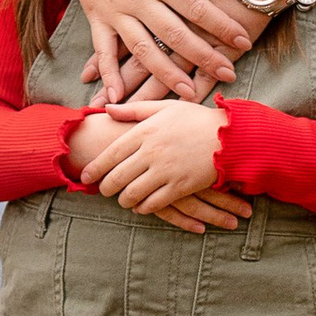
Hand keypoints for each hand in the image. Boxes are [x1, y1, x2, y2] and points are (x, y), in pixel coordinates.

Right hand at [17, 0, 255, 101]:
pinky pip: (102, 50)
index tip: (243, 42)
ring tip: (189, 93)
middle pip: (175, 35)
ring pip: (142, 49)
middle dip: (204, 57)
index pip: (196, 7)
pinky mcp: (95, 15)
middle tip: (228, 74)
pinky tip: (119, 96)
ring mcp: (113, 9)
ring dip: (166, 75)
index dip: (222, 26)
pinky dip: (109, 74)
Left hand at [69, 98, 246, 228]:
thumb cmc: (196, 119)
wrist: (230, 136)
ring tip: (122, 200)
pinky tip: (141, 206)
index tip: (85, 177)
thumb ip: (134, 109)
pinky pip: (153, 203)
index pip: (111, 154)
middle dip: (106, 188)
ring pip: (132, 193)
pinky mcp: (180, 186)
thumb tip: (106, 108)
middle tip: (103, 191)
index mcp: (145, 131)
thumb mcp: (165, 107)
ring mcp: (165, 170)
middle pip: (117, 177)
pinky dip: (143, 207)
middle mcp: (151, 151)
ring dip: (123, 200)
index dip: (95, 168)